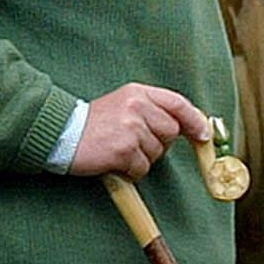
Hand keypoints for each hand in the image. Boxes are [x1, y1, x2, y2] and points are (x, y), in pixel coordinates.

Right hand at [69, 82, 210, 178]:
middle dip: (159, 144)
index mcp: (139, 93)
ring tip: (119, 150)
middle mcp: (137, 106)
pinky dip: (131, 171)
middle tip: (134, 144)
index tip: (203, 135)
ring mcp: (131, 128)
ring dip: (142, 159)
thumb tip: (183, 127)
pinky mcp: (123, 149)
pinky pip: (142, 168)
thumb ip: (151, 110)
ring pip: (157, 153)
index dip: (195, 121)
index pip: (178, 104)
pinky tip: (114, 162)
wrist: (61, 133)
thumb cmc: (93, 123)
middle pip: (171, 132)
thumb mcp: (123, 104)